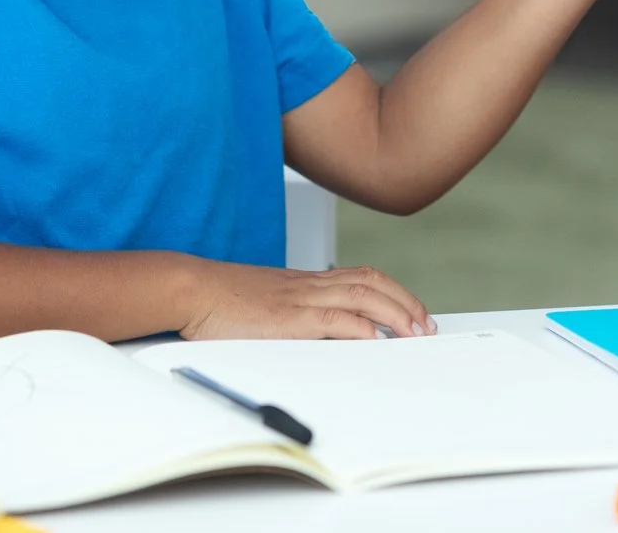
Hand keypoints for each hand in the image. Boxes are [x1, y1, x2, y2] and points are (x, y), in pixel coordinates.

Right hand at [179, 260, 434, 339]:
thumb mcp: (265, 304)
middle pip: (373, 283)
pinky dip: (361, 328)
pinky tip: (376, 340)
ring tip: (414, 333)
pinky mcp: (289, 317)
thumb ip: (291, 313)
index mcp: (306, 281)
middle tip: (425, 325)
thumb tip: (312, 334)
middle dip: (405, 303)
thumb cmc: (221, 300)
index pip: (362, 277)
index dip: (393, 291)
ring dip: (395, 314)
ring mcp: (301, 298)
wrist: (192, 289)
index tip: (411, 310)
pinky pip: (335, 318)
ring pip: (364, 296)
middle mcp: (310, 285)